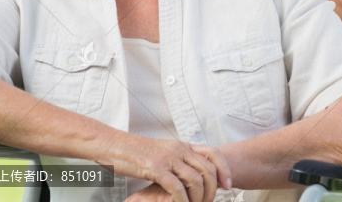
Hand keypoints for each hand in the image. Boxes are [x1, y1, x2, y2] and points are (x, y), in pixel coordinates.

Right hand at [107, 134, 230, 201]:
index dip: (225, 170)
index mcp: (182, 145)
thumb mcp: (162, 152)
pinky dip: (182, 201)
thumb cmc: (135, 152)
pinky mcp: (156, 168)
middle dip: (213, 190)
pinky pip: (177, 188)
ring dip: (199, 198)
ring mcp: (168, 158)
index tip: (228, 185)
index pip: (213, 153)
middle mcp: (178, 149)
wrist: (113, 145)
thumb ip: (178, 160)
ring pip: (196, 180)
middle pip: (208, 169)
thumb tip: (192, 172)